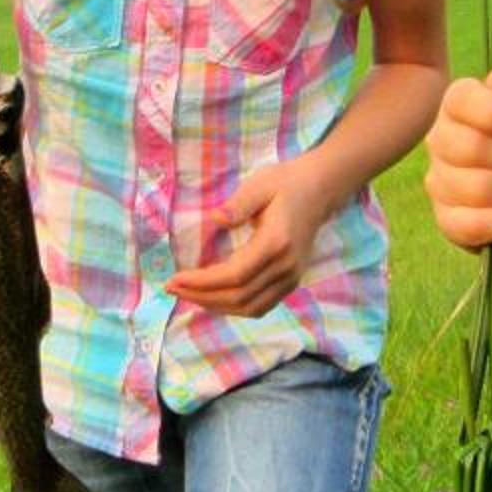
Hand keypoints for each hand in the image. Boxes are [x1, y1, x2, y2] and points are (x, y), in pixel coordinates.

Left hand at [168, 154, 345, 316]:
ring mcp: (291, 277)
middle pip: (239, 297)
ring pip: (250, 307)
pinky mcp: (291, 282)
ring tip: (188, 295)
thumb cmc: (285, 183)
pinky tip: (213, 299)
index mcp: (276, 242)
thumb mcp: (260, 184)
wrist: (320, 191)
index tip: (175, 279)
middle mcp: (286, 266)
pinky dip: (234, 308)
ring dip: (216, 306)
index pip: (234, 275)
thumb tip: (215, 219)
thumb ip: (238, 204)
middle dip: (201, 296)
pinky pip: (261, 306)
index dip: (202, 283)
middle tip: (172, 288)